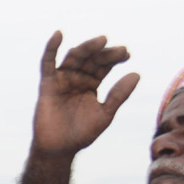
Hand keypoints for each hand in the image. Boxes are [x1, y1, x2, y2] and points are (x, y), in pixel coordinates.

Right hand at [31, 32, 139, 156]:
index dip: (115, 58)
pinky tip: (59, 34)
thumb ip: (119, 95)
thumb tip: (136, 74)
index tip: (127, 53)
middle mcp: (77, 78)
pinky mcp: (47, 84)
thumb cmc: (82, 133)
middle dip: (105, 53)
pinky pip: (47, 63)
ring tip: (102, 41)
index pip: (104, 65)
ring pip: (74, 57)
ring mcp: (62, 79)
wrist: (60, 149)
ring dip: (87, 47)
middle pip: (91, 59)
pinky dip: (51, 47)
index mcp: (91, 84)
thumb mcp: (105, 114)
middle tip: (119, 50)